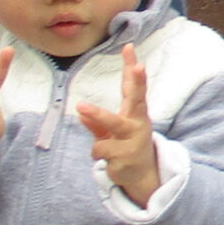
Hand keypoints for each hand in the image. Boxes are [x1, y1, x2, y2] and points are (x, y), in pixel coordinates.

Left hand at [76, 45, 161, 205]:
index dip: (131, 68)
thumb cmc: (127, 148)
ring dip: (96, 114)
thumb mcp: (112, 134)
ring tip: (81, 106)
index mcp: (135, 114)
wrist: (142, 177)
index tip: (129, 48)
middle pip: (136, 99)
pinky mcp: (126, 155)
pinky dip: (97, 153)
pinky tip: (107, 159)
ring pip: (111, 122)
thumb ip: (97, 124)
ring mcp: (133, 139)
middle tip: (138, 66)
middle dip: (138, 82)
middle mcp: (137, 123)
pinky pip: (99, 148)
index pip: (132, 87)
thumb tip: (81, 113)